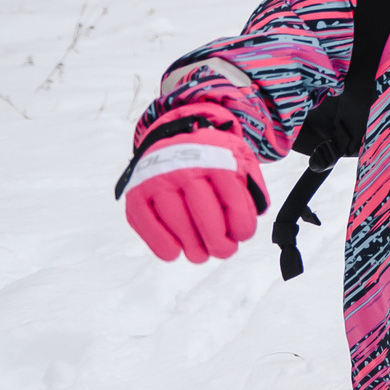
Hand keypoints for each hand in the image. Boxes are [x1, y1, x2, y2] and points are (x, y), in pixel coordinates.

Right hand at [121, 105, 265, 263]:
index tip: (242, 236)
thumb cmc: (212, 155)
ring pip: (175, 220)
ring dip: (191, 245)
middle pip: (204, 213)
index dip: (240, 224)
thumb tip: (253, 216)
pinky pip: (146, 222)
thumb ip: (251, 186)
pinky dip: (159, 243)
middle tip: (224, 251)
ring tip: (201, 255)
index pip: (232, 198)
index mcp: (216, 159)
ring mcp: (158, 179)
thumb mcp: (239, 159)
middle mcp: (185, 167)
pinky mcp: (136, 192)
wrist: (176, 133)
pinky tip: (174, 252)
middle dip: (217, 241)